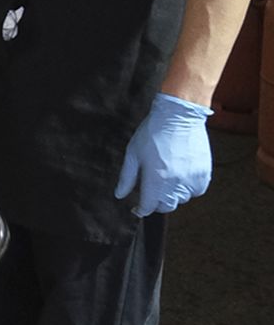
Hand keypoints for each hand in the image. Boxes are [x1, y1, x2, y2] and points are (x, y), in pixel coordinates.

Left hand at [115, 93, 211, 216]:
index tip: (137, 208)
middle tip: (153, 189)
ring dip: (173, 194)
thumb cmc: (154, 132)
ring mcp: (191, 178)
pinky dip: (189, 188)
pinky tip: (182, 175)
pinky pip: (196, 191)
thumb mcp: (133, 153)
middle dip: (157, 202)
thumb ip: (126, 177)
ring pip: (182, 199)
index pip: (148, 206)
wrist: (179, 115)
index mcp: (156, 178)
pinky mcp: (204, 173)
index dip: (141, 209)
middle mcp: (175, 182)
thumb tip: (120, 195)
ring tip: (168, 177)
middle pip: (166, 206)